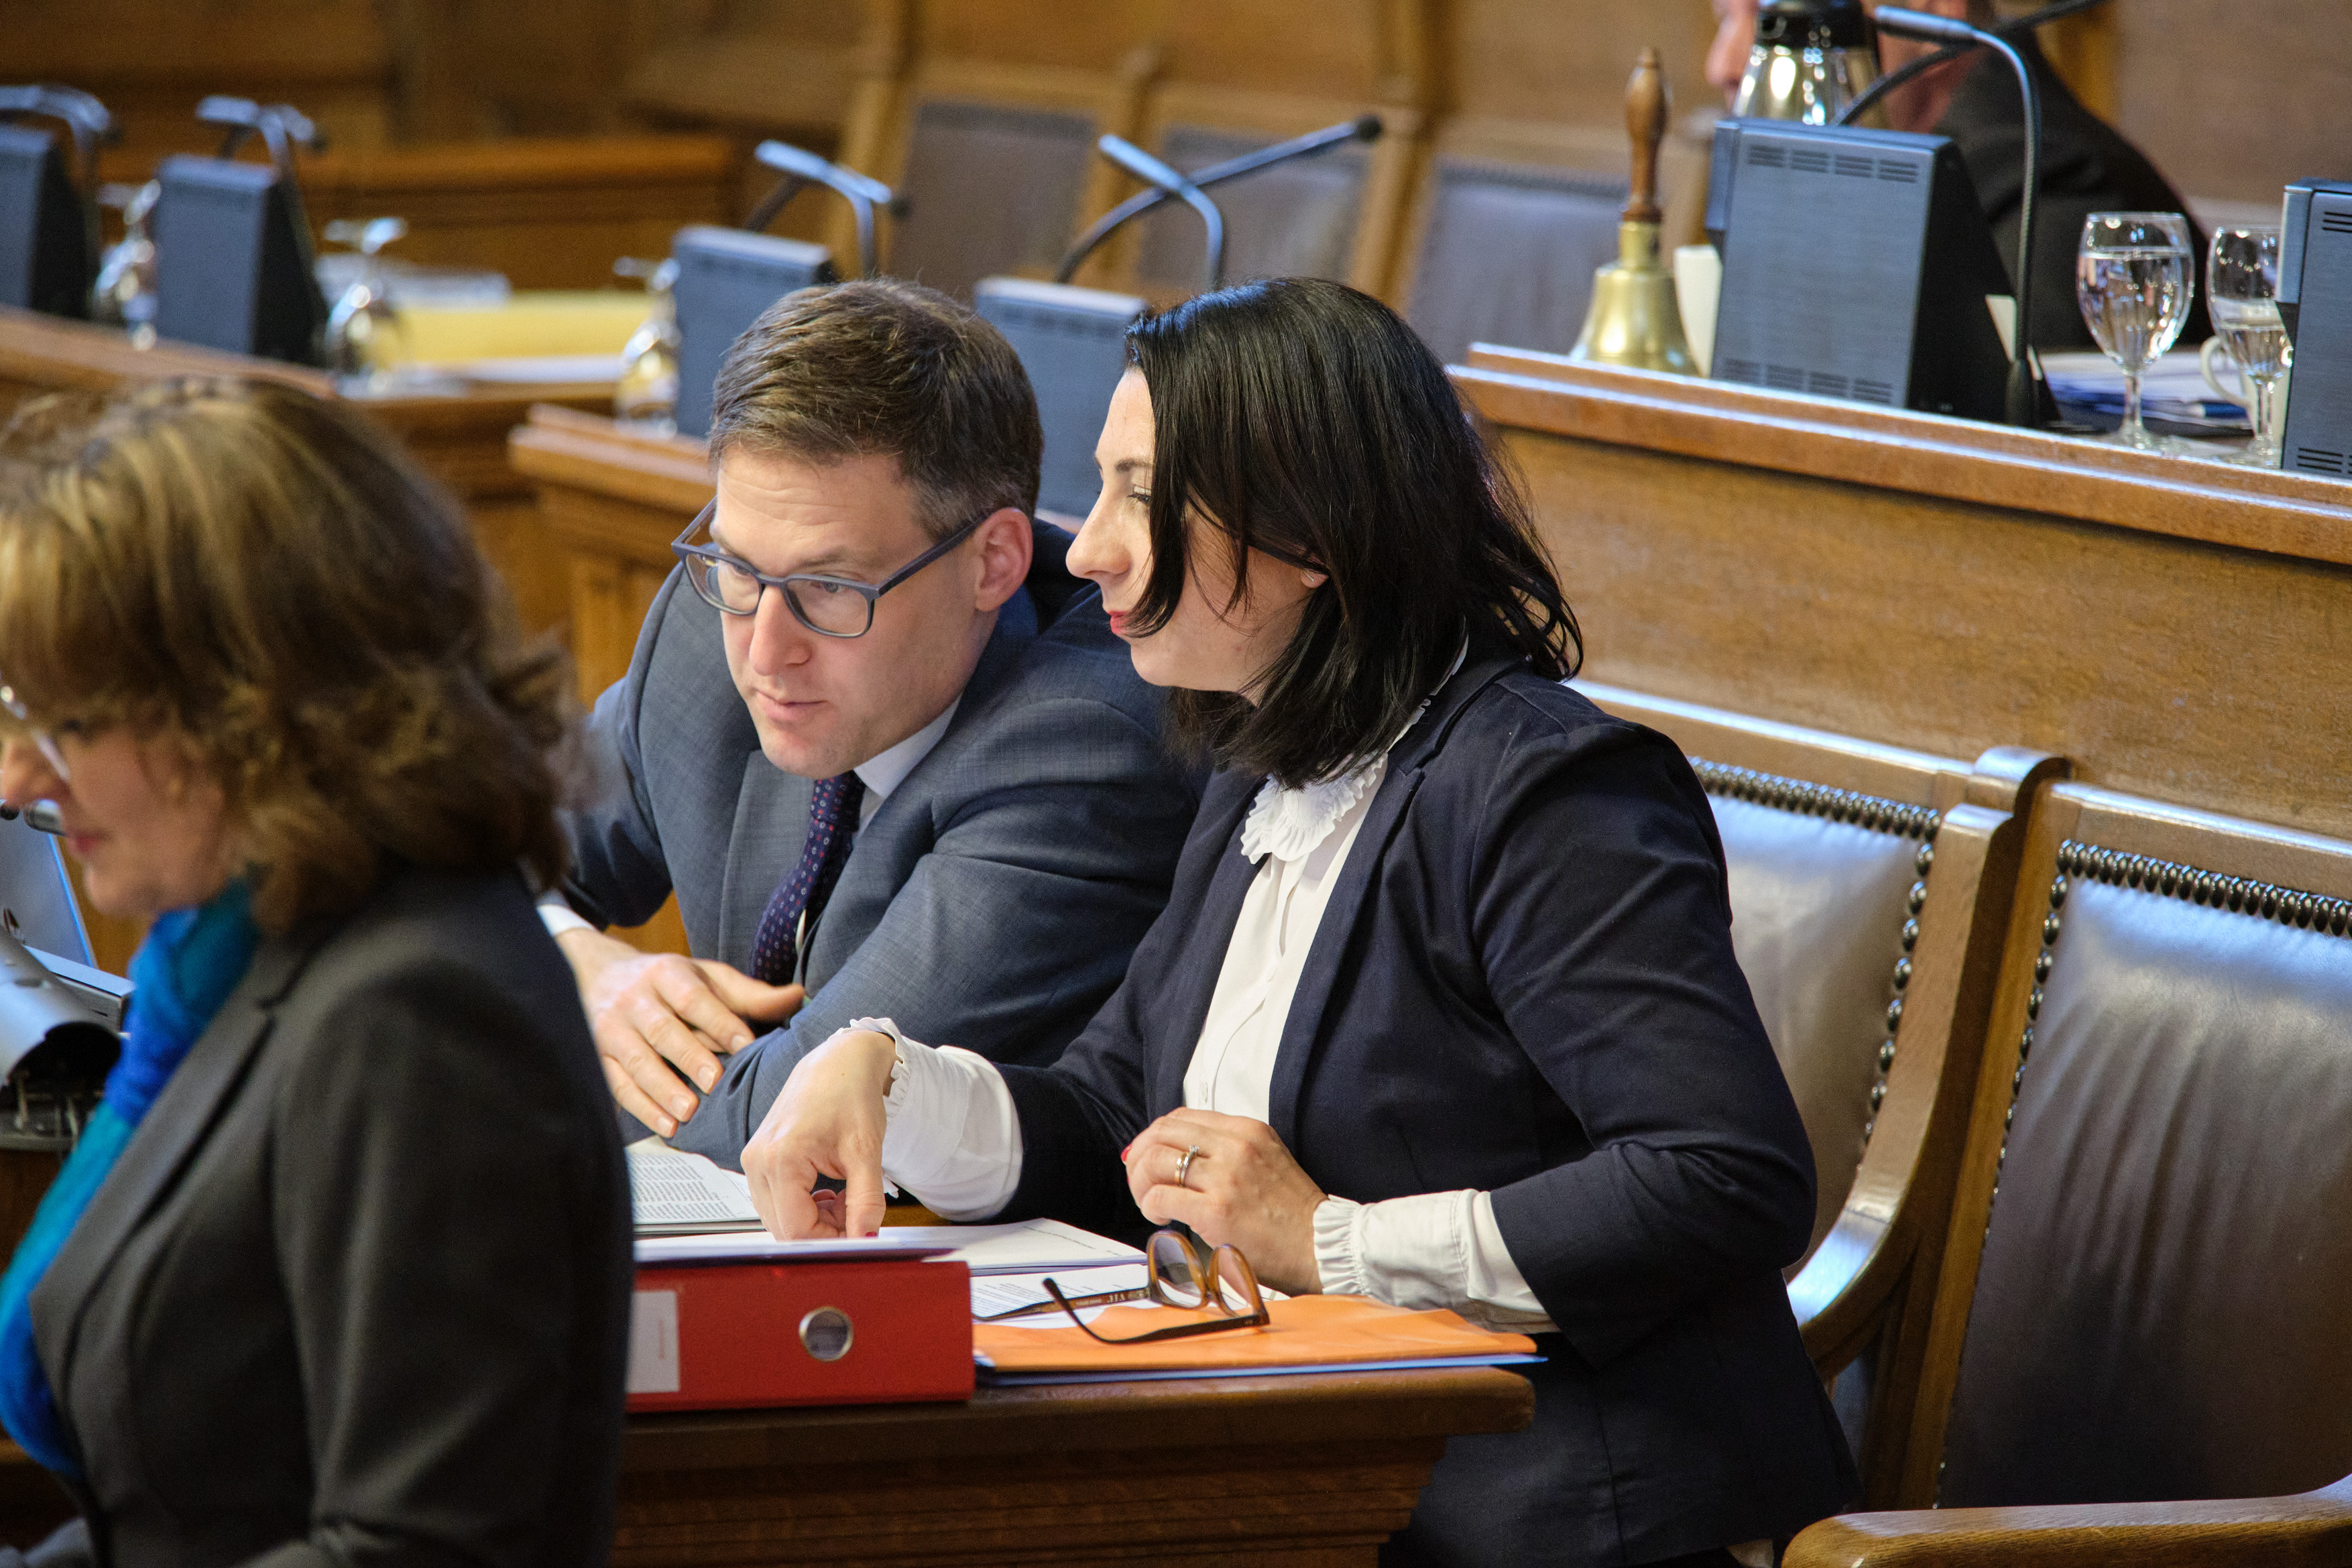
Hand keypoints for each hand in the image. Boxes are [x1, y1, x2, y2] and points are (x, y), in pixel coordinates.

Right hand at [555, 927, 803, 1136]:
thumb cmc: (667, 983)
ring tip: (688, 1112)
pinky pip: (617, 1085)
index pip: (694, 998)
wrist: (597, 975)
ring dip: (662, 1089)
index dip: (720, 1021)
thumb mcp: (707, 977)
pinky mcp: (598, 1057)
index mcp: (667, 974)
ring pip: (636, 1061)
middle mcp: (635, 1000)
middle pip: (662, 1030)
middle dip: (688, 1056)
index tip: (745, 1044)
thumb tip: (799, 996)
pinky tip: (665, 1126)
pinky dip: (641, 1108)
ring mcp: (612, 1029)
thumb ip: (750, 994)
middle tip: (714, 1081)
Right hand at [741, 1028, 898, 1238]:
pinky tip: (828, 1190)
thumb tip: (865, 1239)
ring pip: (780, 1217)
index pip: (796, 1229)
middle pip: (784, 1227)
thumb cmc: (850, 1094)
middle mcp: (758, 1161)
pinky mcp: (759, 1159)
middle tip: (855, 1208)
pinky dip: (804, 1205)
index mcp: (780, 1159)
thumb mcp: (866, 1151)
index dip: (830, 1240)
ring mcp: (754, 1160)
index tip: (858, 1233)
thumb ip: (865, 1201)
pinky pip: (776, 1200)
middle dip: (823, 1229)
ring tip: (844, 1195)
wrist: (838, 1062)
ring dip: (814, 1219)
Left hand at [1125, 1109, 1326, 1295]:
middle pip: (1162, 1132)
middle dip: (1140, 1155)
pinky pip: (1161, 1196)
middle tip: (1140, 1179)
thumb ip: (1227, 1151)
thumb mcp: (1265, 1160)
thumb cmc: (1293, 1213)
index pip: (1182, 1117)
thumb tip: (1179, 1155)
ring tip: (1149, 1200)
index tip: (1147, 1155)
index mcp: (1247, 1130)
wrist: (1321, 1246)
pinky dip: (1150, 1205)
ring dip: (1141, 1182)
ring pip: (1155, 1160)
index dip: (1154, 1135)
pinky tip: (1160, 1216)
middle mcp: (1235, 1146)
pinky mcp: (1216, 1211)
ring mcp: (1225, 1177)